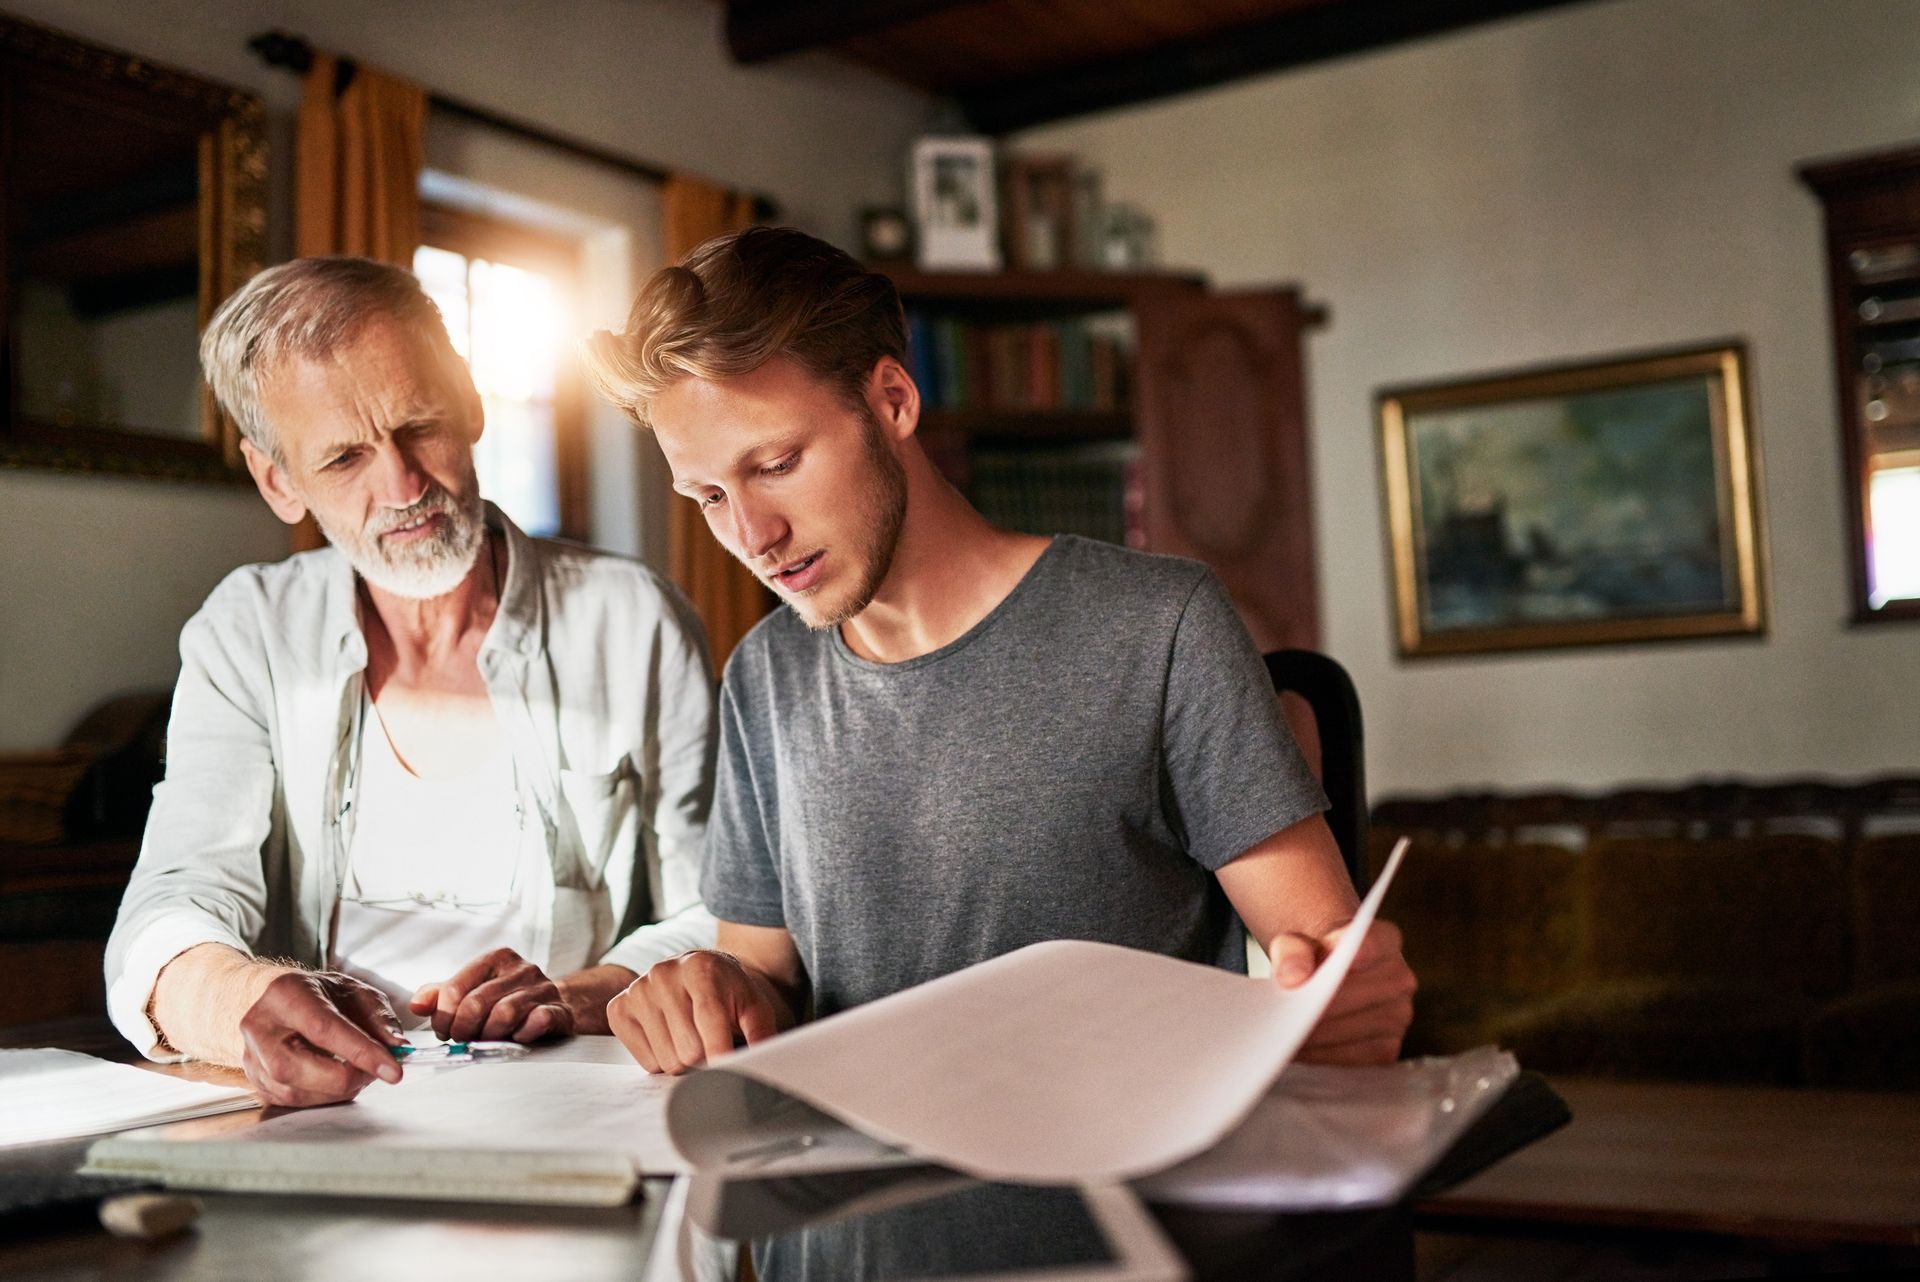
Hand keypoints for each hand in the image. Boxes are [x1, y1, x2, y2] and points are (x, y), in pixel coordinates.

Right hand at [238, 970, 404, 1107]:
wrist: (273, 1001)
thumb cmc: (317, 994)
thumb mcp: (355, 992)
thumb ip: (379, 1018)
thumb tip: (398, 1049)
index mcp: (286, 995)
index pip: (324, 1029)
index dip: (361, 1053)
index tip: (393, 1070)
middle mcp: (261, 1028)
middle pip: (300, 1068)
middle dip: (348, 1077)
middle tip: (376, 1070)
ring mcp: (252, 1058)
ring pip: (296, 1092)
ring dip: (337, 1091)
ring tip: (358, 1071)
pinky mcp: (255, 1082)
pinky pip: (292, 1102)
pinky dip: (323, 1097)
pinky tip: (336, 1079)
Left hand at [410, 948, 573, 1042]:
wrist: (554, 1006)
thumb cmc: (506, 1000)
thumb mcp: (472, 991)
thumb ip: (441, 995)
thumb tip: (416, 1005)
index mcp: (495, 959)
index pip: (455, 988)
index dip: (443, 1017)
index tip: (444, 1031)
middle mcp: (520, 968)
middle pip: (476, 1003)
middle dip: (462, 1030)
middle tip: (462, 1040)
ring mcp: (542, 988)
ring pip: (504, 1014)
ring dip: (489, 1036)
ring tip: (487, 1040)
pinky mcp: (559, 1009)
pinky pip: (538, 1021)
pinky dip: (521, 1035)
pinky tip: (516, 1038)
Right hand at [607, 950, 781, 1074]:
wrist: (697, 971)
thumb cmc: (728, 993)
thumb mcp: (753, 1006)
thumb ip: (761, 1033)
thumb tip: (764, 1064)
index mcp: (701, 969)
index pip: (710, 1028)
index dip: (723, 1057)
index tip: (730, 1072)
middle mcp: (664, 974)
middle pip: (688, 1052)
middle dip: (706, 1059)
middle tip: (713, 1044)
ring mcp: (638, 990)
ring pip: (667, 1062)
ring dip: (684, 1061)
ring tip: (691, 1037)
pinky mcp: (619, 1009)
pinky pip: (646, 1062)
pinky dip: (662, 1059)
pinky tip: (669, 1035)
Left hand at [1269, 918, 1416, 1065]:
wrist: (1326, 975)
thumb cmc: (1312, 957)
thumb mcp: (1294, 942)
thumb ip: (1291, 951)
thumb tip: (1292, 979)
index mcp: (1384, 939)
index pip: (1372, 945)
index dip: (1355, 954)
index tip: (1328, 962)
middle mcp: (1400, 978)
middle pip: (1357, 994)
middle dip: (1317, 1009)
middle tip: (1282, 1019)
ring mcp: (1400, 1014)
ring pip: (1355, 1030)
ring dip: (1316, 1036)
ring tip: (1284, 1033)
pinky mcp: (1389, 1046)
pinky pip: (1355, 1055)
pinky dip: (1324, 1054)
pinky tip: (1301, 1047)